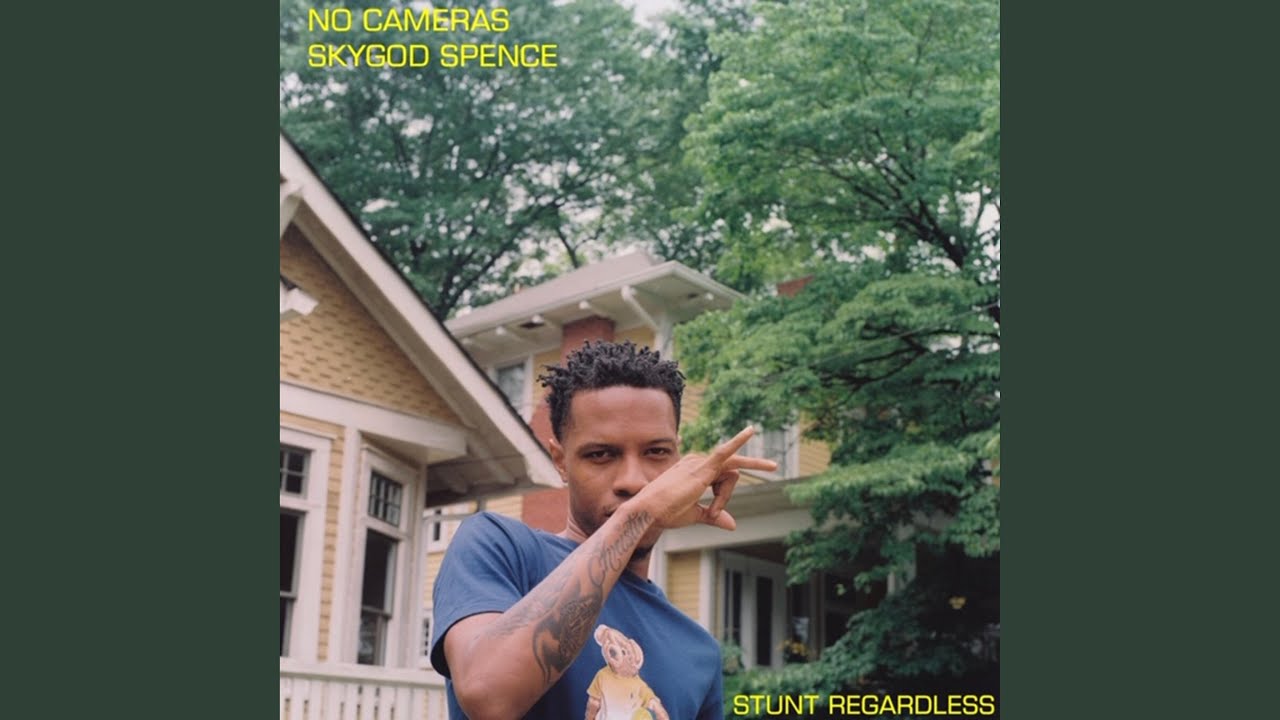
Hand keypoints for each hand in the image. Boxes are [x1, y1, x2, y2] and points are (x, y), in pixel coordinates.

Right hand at [628, 426, 777, 530]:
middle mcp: (698, 461)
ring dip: (723, 497)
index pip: (725, 479)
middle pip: (730, 475)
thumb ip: (714, 516)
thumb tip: (732, 525)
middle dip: (725, 496)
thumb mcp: (695, 514)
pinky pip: (724, 452)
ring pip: (731, 475)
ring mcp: (699, 462)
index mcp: (697, 469)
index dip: (723, 499)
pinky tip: (750, 431)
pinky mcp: (701, 468)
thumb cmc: (665, 512)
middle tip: (713, 513)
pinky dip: (739, 440)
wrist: (647, 512)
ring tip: (709, 512)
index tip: (713, 514)